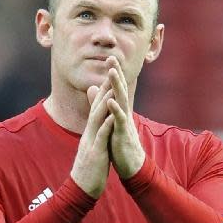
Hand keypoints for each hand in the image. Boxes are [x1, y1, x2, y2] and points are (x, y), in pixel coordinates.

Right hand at [70, 78, 113, 197]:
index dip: (104, 91)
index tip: (111, 75)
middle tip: (112, 70)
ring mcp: (91, 143)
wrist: (81, 190)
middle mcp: (89, 134)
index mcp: (90, 133)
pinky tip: (114, 116)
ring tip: (114, 86)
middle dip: (105, 88)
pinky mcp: (95, 154)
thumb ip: (96, 135)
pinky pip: (101, 137)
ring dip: (106, 102)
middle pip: (97, 107)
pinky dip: (107, 126)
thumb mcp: (92, 148)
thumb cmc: (89, 170)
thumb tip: (100, 124)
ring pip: (98, 118)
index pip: (98, 108)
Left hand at [105, 55, 144, 178]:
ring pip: (121, 101)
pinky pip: (120, 121)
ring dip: (117, 87)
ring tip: (112, 72)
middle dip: (116, 74)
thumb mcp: (109, 122)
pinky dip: (116, 111)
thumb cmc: (120, 144)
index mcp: (119, 110)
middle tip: (111, 57)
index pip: (116, 89)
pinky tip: (111, 102)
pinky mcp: (123, 134)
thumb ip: (100, 105)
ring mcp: (124, 123)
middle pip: (120, 90)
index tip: (109, 57)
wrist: (131, 165)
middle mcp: (124, 113)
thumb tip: (92, 88)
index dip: (113, 74)